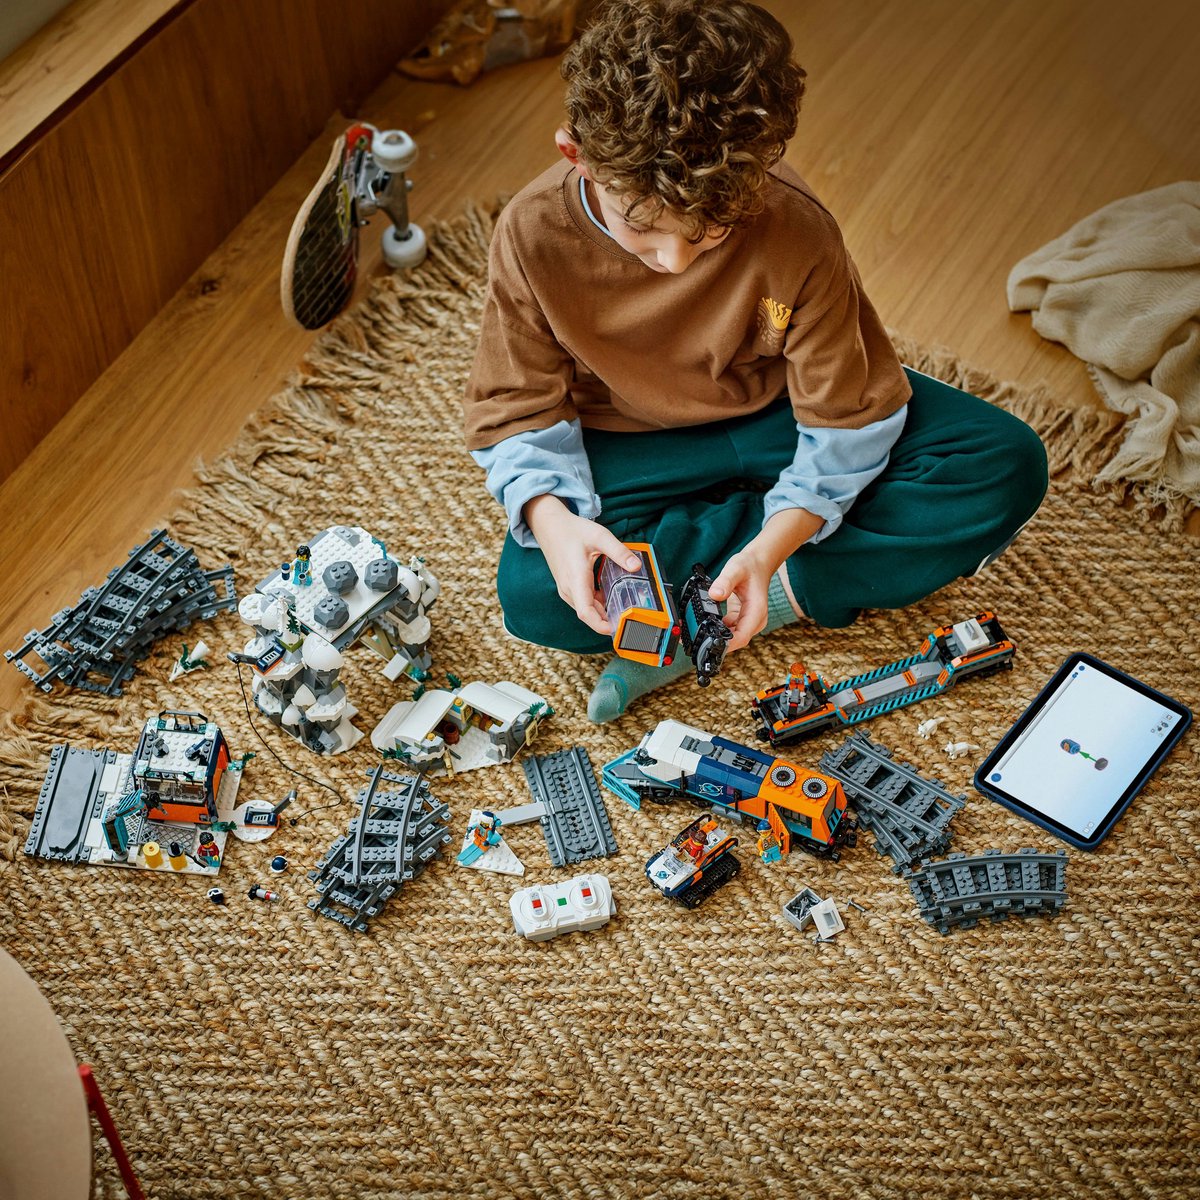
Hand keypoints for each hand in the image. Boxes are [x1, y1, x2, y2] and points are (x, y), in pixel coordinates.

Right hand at [524, 495, 640, 636]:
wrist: (549, 526)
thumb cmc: (572, 531)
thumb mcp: (599, 536)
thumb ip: (619, 552)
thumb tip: (637, 566)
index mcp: (576, 579)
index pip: (585, 612)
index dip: (600, 624)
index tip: (616, 629)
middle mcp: (569, 589)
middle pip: (589, 614)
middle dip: (607, 621)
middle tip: (630, 621)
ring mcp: (567, 589)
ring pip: (586, 609)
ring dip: (603, 612)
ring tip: (624, 610)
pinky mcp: (568, 587)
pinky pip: (583, 602)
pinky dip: (597, 604)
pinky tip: (611, 596)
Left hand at [708, 507, 822, 652]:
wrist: (758, 563)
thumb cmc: (750, 566)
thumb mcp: (735, 569)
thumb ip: (725, 582)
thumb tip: (714, 594)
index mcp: (757, 611)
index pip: (742, 636)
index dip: (727, 645)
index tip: (712, 646)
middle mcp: (755, 620)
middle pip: (736, 640)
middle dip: (718, 642)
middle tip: (697, 639)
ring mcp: (748, 621)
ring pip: (732, 636)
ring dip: (716, 635)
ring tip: (697, 629)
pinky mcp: (741, 619)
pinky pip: (729, 629)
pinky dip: (718, 628)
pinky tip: (706, 621)